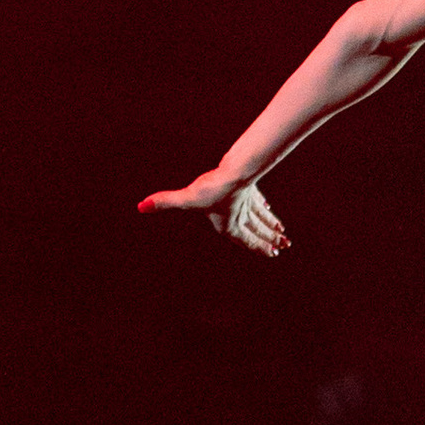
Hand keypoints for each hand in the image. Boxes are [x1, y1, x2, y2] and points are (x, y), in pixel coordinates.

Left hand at [139, 172, 290, 254]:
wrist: (235, 170)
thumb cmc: (212, 188)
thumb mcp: (187, 199)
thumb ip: (164, 201)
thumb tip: (141, 206)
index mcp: (230, 225)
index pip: (247, 240)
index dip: (259, 247)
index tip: (272, 253)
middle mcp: (241, 215)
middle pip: (258, 230)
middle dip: (269, 239)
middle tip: (282, 247)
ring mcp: (248, 201)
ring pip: (263, 217)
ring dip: (272, 226)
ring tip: (283, 234)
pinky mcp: (250, 187)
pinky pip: (260, 201)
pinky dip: (265, 208)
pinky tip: (268, 209)